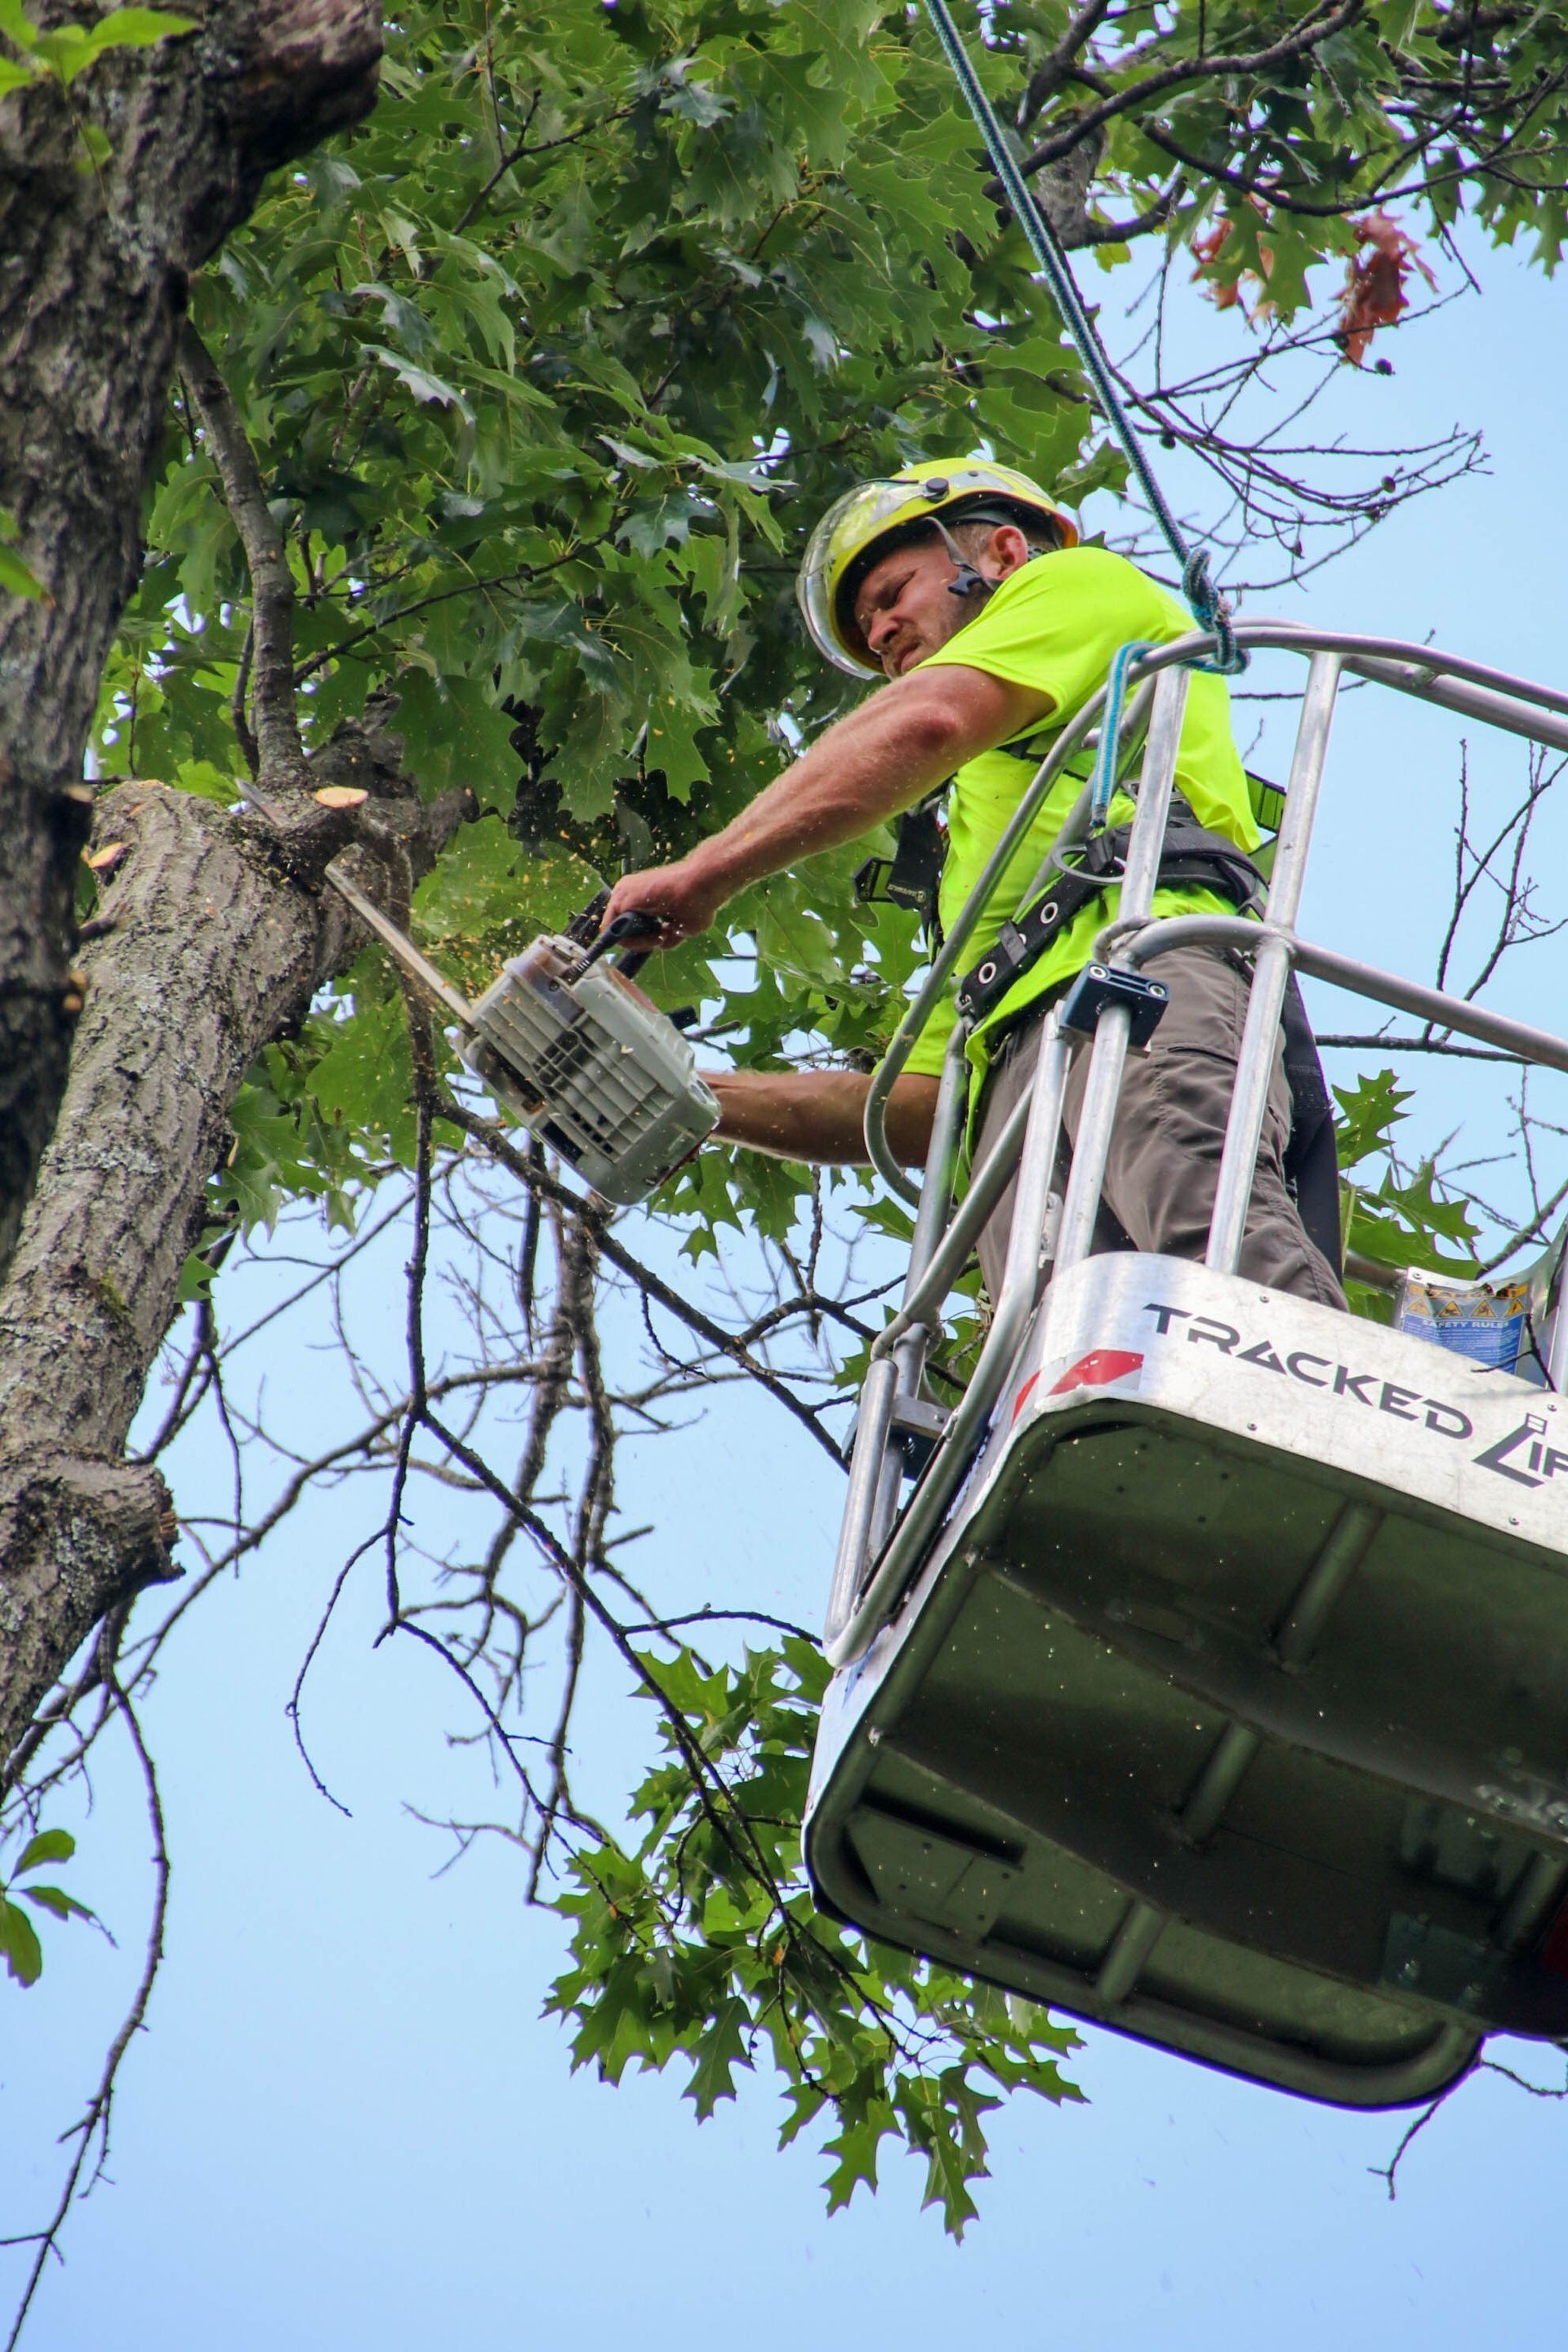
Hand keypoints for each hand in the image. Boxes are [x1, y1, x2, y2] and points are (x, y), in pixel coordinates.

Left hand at [602, 858, 726, 947]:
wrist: (704, 883)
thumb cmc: (698, 901)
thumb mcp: (681, 926)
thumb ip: (666, 936)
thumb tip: (661, 944)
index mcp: (641, 894)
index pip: (629, 922)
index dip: (643, 937)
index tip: (664, 937)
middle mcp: (629, 891)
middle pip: (622, 927)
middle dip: (641, 940)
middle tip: (662, 938)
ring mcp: (623, 892)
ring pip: (617, 930)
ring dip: (638, 941)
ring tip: (661, 937)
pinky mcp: (621, 898)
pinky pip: (614, 929)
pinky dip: (632, 940)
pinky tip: (655, 936)